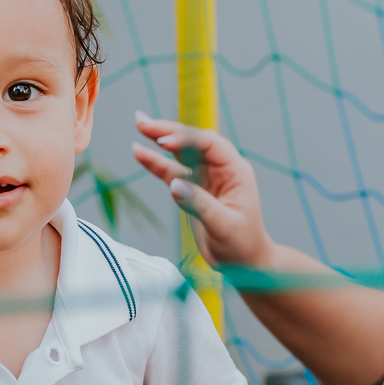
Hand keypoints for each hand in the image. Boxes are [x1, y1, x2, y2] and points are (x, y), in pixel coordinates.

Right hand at [132, 113, 273, 271]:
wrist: (244, 262)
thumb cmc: (241, 244)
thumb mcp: (223, 226)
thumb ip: (199, 204)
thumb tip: (174, 186)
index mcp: (235, 171)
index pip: (209, 145)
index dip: (186, 139)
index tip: (164, 142)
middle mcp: (220, 168)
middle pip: (192, 142)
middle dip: (168, 131)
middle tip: (142, 122)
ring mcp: (205, 177)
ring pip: (180, 153)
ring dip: (159, 140)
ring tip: (139, 125)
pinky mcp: (192, 190)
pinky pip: (171, 172)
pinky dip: (156, 163)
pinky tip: (140, 153)